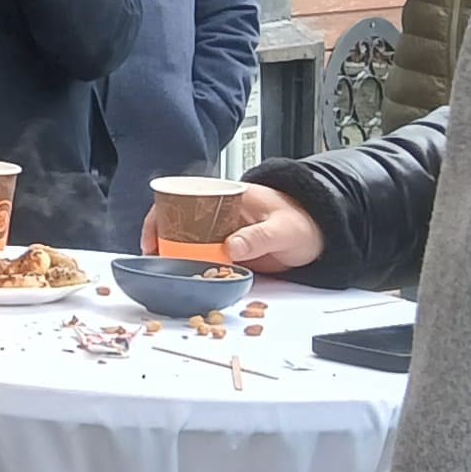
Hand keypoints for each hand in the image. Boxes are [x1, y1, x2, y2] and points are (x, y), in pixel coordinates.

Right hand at [140, 184, 324, 272]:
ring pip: (187, 241)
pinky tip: (187, 277)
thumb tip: (232, 246)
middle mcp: (219, 212)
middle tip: (153, 259)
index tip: (153, 235)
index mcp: (227, 195)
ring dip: (174, 255)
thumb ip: (258, 237)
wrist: (317, 235)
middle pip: (178, 221)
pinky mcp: (227, 249)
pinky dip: (192, 266)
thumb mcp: (283, 229)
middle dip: (160, 238)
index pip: (182, 197)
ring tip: (164, 272)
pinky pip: (203, 256)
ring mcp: (221, 231)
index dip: (161, 215)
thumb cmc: (302, 222)